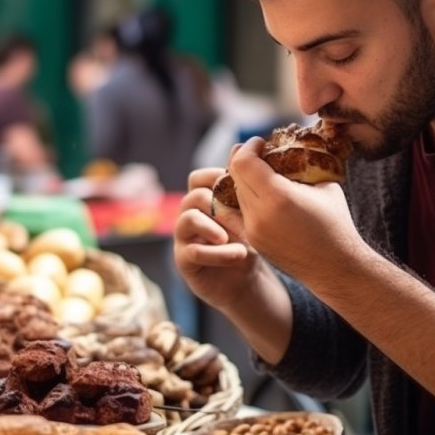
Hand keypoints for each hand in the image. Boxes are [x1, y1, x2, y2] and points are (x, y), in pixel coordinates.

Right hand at [173, 166, 262, 309]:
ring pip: (188, 220)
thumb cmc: (248, 242)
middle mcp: (189, 214)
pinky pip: (192, 252)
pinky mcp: (184, 261)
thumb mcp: (250, 216)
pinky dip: (217, 253)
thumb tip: (250, 153)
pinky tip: (238, 254)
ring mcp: (183, 238)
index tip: (241, 185)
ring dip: (213, 226)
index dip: (215, 177)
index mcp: (203, 200)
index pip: (198, 178)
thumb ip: (244, 192)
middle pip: (194, 197)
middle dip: (220, 204)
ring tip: (233, 236)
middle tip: (246, 215)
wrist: (245, 280)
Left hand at [228, 138, 360, 284]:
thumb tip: (286, 144)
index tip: (261, 142)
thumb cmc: (336, 222)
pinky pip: (237, 212)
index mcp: (278, 197)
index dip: (249, 147)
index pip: (243, 162)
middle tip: (260, 154)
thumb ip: (300, 164)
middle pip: (234, 176)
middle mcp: (258, 215)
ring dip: (243, 180)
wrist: (336, 268)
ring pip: (233, 194)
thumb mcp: (324, 185)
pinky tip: (260, 194)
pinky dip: (245, 198)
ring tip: (263, 175)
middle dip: (244, 160)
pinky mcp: (252, 241)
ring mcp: (252, 231)